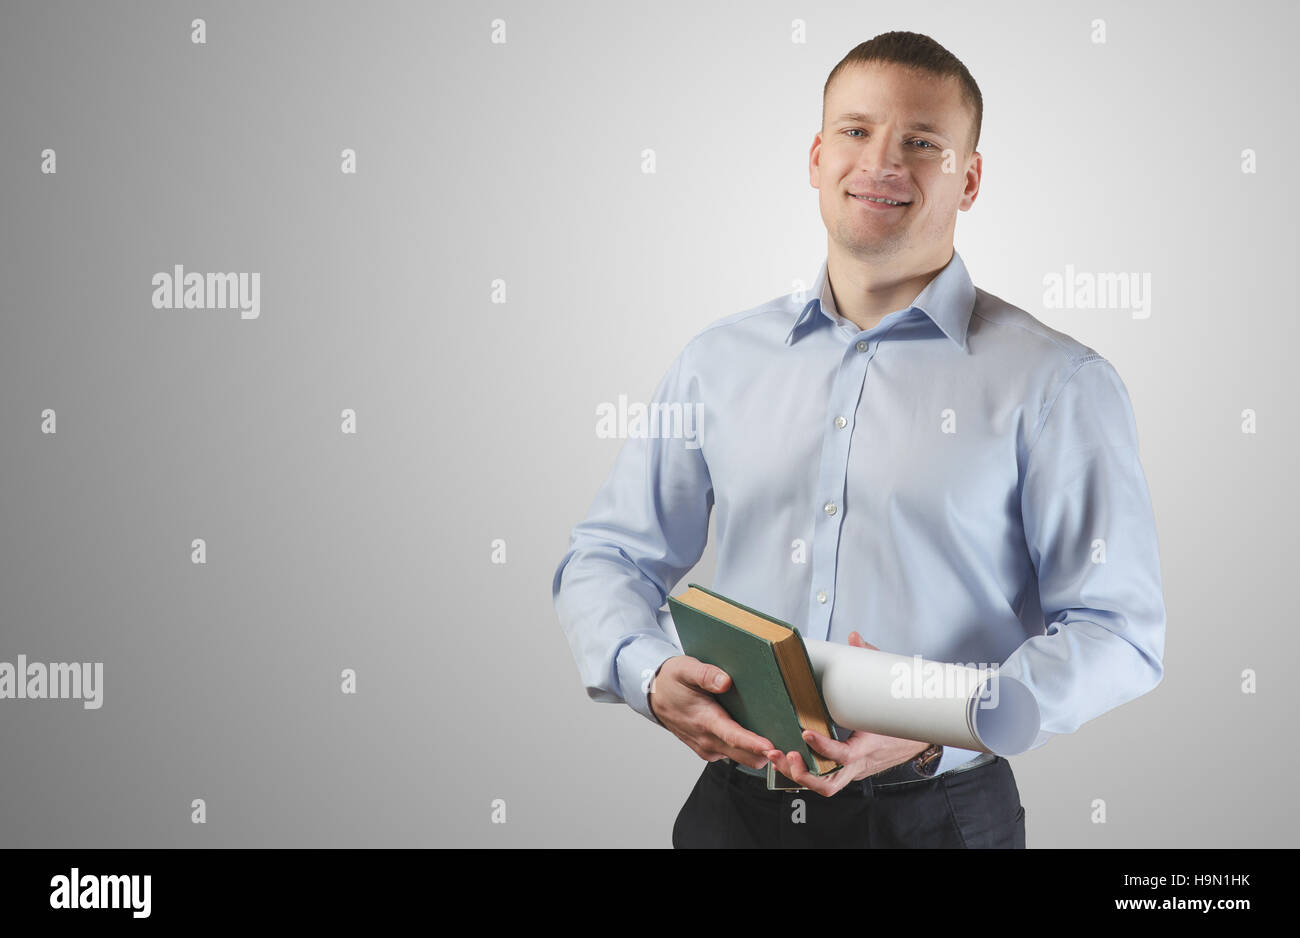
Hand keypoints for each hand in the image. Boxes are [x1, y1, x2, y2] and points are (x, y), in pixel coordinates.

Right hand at [648, 655, 774, 769]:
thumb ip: (706, 674)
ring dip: (760, 754)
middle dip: (767, 754)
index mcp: (704, 720)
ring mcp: (709, 748)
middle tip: (793, 744)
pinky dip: (749, 750)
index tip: (772, 747)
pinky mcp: (710, 750)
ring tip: (782, 738)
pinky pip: (734, 755)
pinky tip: (760, 734)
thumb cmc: (672, 681)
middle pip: (745, 755)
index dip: (753, 743)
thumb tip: (726, 681)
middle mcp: (707, 740)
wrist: (654, 696)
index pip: (733, 736)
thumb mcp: (685, 668)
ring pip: (742, 758)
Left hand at [764, 631, 930, 796]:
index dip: (824, 747)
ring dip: (796, 774)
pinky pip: (823, 778)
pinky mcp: (846, 771)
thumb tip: (853, 638)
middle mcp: (859, 764)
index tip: (805, 732)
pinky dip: (803, 771)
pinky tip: (784, 757)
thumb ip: (870, 662)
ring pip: (823, 785)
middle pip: (829, 782)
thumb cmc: (903, 718)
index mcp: (870, 745)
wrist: (920, 740)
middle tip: (782, 753)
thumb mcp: (891, 688)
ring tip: (776, 756)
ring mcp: (852, 771)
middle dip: (802, 772)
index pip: (845, 755)